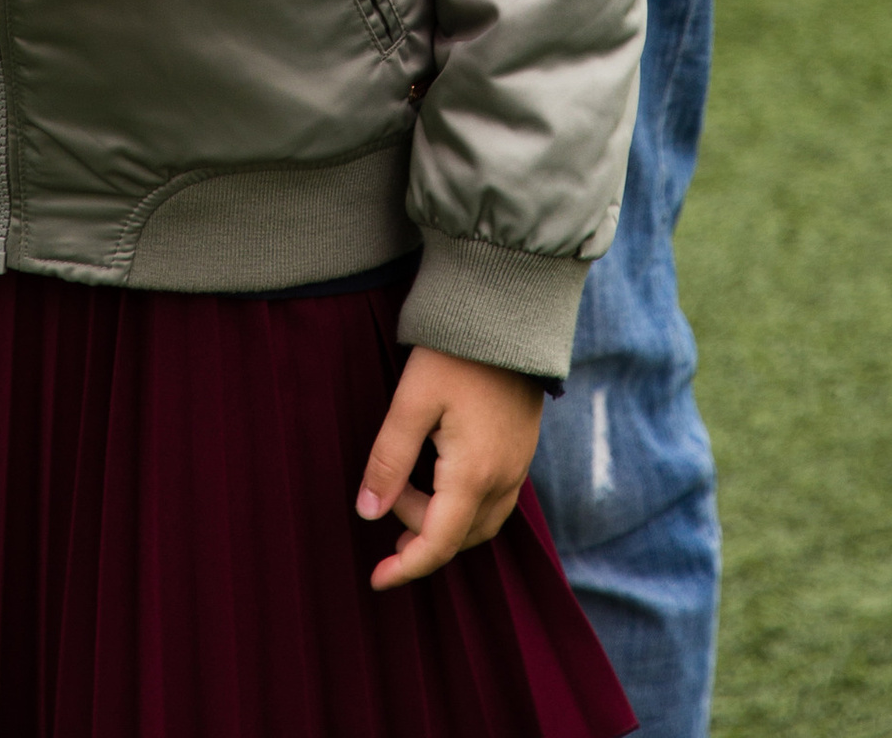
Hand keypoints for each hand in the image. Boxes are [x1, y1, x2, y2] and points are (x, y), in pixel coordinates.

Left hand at [355, 345, 544, 589]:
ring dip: (443, 520)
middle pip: (460, 536)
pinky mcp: (522, 449)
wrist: (509, 312)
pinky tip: (440, 476)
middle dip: (419, 531)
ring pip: (481, 521)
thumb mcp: (412, 401)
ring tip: (408, 490)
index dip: (406, 567)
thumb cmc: (455, 353)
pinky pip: (495, 499)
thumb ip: (389, 459)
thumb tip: (368, 512)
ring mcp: (518, 465)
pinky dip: (464, 505)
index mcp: (473, 474)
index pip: (439, 543)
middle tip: (386, 494)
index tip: (376, 580)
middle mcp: (503, 478)